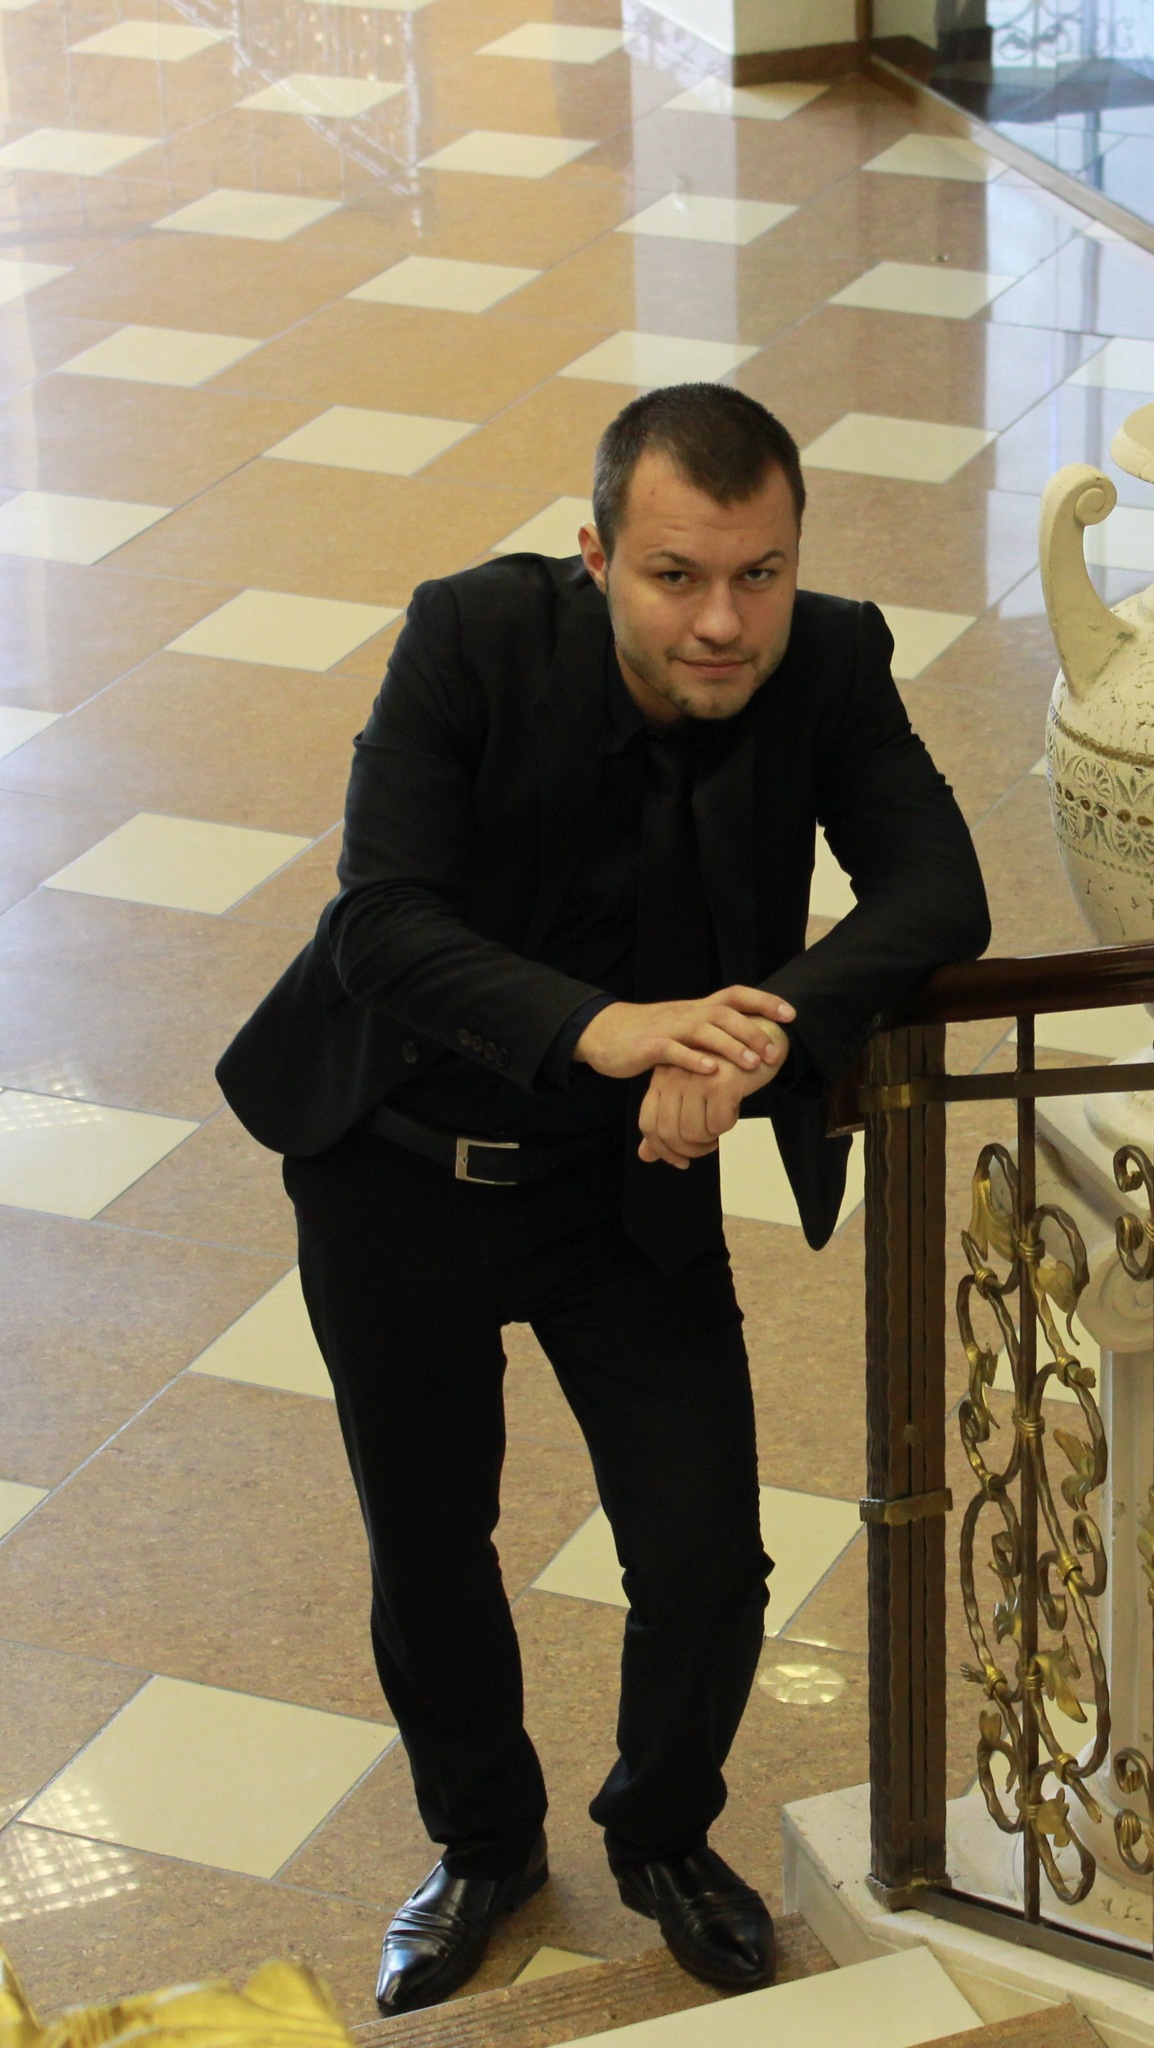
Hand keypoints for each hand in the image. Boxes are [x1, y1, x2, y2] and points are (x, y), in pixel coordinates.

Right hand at [573, 987, 794, 1080]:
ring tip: (753, 1064)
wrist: (605, 1033)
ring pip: (704, 1030)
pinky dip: (693, 1059)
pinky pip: (673, 1050)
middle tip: (774, 1052)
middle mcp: (687, 1013)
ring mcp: (668, 1028)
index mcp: (698, 1008)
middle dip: (753, 1031)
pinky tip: (711, 1071)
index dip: (764, 1001)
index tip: (790, 1014)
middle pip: (725, 1013)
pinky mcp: (649, 1046)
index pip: (736, 995)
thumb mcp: (684, 1027)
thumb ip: (712, 1032)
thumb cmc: (650, 1034)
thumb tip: (749, 1044)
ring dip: (731, 1046)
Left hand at [637, 1028, 788, 1168]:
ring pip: (694, 1133)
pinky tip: (734, 1108)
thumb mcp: (690, 1092)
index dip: (662, 1150)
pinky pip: (719, 1125)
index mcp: (661, 1078)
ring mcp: (695, 1079)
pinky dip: (728, 1124)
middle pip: (669, 1134)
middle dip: (690, 1151)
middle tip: (709, 1147)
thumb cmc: (723, 1067)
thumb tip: (644, 1156)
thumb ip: (666, 1122)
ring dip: (711, 1139)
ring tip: (721, 1124)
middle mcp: (673, 1077)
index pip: (648, 1125)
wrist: (759, 1036)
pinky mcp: (720, 1083)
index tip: (682, 1161)